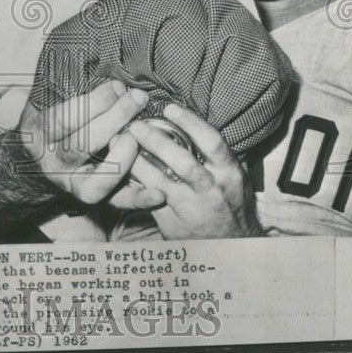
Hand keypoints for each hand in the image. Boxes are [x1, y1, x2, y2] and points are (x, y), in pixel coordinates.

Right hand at [19, 81, 162, 208]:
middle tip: (137, 99)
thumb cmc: (54, 123)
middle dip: (114, 119)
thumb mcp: (47, 101)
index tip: (117, 85)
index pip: (65, 120)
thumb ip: (67, 86)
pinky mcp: (94, 200)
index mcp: (41, 135)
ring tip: (139, 136)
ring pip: (98, 180)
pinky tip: (158, 192)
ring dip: (123, 158)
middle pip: (82, 145)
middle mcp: (55, 164)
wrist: (41, 163)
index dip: (94, 102)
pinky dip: (138, 199)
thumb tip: (103, 70)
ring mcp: (74, 185)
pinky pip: (117, 203)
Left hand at [125, 104, 263, 238]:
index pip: (212, 142)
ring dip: (136, 161)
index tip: (170, 108)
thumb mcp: (232, 176)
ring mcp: (191, 209)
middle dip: (156, 141)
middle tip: (135, 125)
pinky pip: (148, 199)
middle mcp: (211, 190)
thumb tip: (189, 121)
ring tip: (119, 143)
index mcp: (229, 173)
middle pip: (182, 162)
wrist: (230, 244)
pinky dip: (133, 183)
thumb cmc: (230, 202)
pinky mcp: (172, 223)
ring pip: (159, 182)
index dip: (190, 122)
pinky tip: (121, 169)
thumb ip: (215, 154)